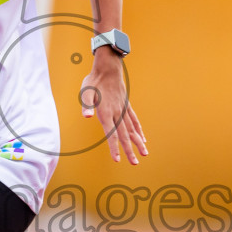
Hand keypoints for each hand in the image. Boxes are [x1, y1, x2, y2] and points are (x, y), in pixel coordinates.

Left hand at [81, 49, 146, 163]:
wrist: (108, 67)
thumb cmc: (94, 81)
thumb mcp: (86, 92)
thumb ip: (86, 106)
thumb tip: (86, 116)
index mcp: (106, 113)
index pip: (111, 134)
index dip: (114, 148)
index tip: (118, 160)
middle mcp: (117, 113)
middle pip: (124, 135)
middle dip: (130, 150)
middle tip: (135, 163)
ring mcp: (123, 109)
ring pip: (132, 129)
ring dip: (138, 142)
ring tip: (145, 153)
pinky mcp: (126, 105)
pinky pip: (134, 120)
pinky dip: (139, 130)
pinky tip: (143, 138)